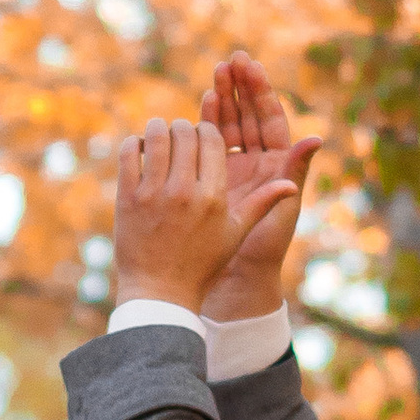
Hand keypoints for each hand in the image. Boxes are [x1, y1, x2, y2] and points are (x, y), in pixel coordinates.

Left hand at [113, 114, 295, 315]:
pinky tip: (138, 148)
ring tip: (158, 132)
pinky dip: (132, 143)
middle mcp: (185, 191)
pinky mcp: (128, 199)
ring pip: (155, 136)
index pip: (212, 137)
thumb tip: (291, 185)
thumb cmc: (202, 263)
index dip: (207, 129)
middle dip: (183, 127)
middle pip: (184, 132)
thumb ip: (261, 203)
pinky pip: (128, 153)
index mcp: (214, 196)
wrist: (161, 292)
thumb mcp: (236, 233)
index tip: (202, 135)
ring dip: (157, 128)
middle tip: (180, 133)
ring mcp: (154, 194)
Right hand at [200, 53, 320, 318]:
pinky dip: (205, 124)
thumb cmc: (265, 248)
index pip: (271, 119)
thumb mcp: (281, 208)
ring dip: (222, 100)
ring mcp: (235, 168)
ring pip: (229, 126)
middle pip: (250, 116)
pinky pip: (211, 145)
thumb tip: (317, 138)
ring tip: (215, 74)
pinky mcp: (214, 179)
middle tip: (229, 61)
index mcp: (279, 165)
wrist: (236, 278)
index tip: (250, 66)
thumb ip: (294, 172)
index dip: (261, 91)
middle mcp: (259, 163)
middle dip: (240, 88)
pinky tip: (199, 104)